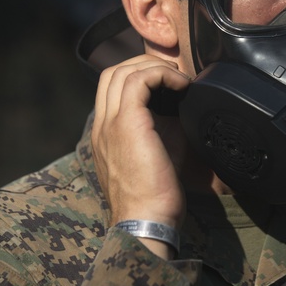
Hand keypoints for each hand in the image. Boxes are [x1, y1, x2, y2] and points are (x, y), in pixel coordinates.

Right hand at [91, 55, 191, 258]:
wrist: (147, 221)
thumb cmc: (156, 196)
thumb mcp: (158, 153)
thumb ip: (163, 126)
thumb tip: (184, 104)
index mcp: (104, 134)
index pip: (111, 89)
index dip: (139, 75)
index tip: (168, 81)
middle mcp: (101, 125)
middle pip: (112, 73)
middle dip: (145, 64)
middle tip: (174, 74)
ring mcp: (110, 123)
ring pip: (123, 71)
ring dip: (155, 67)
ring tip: (179, 78)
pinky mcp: (127, 123)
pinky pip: (140, 80)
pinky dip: (163, 75)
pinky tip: (183, 86)